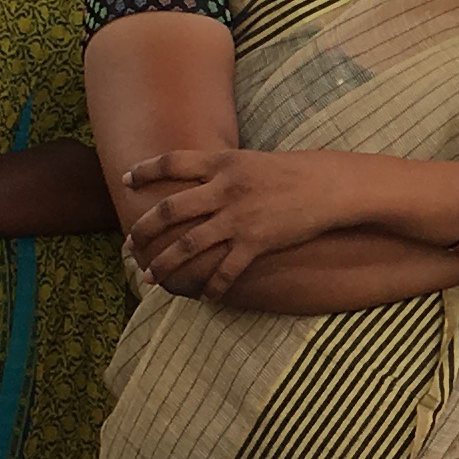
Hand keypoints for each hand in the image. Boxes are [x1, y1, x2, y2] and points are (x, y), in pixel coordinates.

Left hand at [123, 144, 349, 297]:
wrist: (331, 187)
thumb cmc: (295, 171)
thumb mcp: (253, 161)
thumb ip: (224, 171)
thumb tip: (199, 181)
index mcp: (223, 163)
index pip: (171, 162)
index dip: (145, 171)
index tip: (127, 180)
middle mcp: (224, 189)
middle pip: (169, 211)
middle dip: (143, 230)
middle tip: (128, 244)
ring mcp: (238, 218)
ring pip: (187, 246)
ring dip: (165, 265)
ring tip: (150, 278)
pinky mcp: (256, 243)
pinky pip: (225, 270)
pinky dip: (212, 287)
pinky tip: (204, 297)